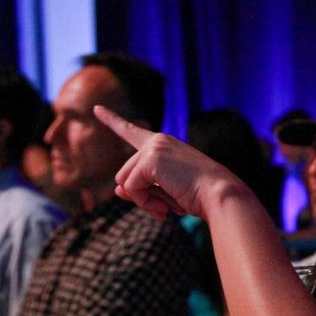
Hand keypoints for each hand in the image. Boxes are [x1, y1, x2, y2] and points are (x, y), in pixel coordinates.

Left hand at [94, 105, 236, 220]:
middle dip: (139, 196)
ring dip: (143, 201)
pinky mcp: (150, 159)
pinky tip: (165, 204)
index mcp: (164, 145)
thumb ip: (140, 188)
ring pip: (124, 182)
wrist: (219, 195)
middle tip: (163, 207)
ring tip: (168, 205)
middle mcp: (157, 141)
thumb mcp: (165, 192)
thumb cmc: (199, 195)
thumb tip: (117, 190)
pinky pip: (131, 188)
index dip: (112, 120)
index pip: (132, 132)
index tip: (96, 108)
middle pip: (124, 175)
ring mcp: (153, 147)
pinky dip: (145, 202)